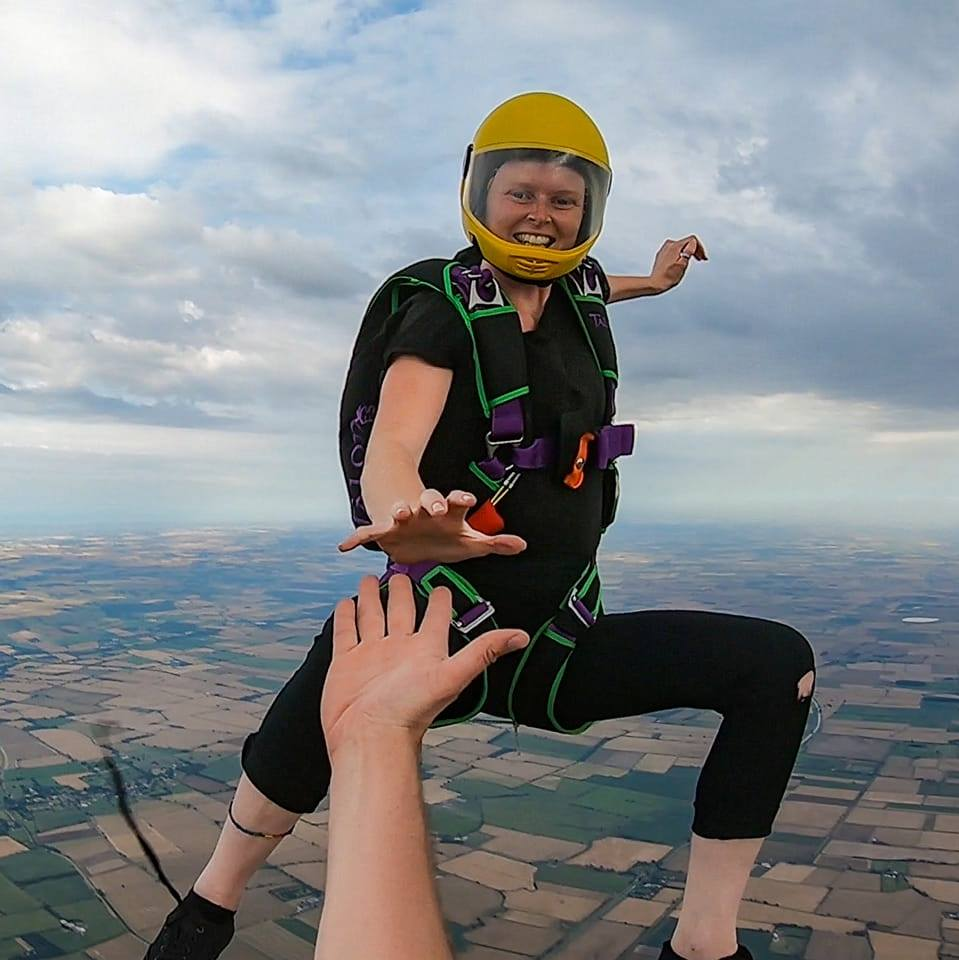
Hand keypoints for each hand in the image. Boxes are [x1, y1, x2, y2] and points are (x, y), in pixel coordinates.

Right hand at [320, 575, 528, 758]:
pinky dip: (346, 617)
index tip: (443, 585)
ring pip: (373, 616)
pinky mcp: (346, 662)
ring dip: (373, 598)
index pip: (436, 616)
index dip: (441, 600)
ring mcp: (372, 654)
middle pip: (402, 611)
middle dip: (402, 591)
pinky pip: (347, 633)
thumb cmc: (410, 713)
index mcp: (426, 650)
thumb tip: (521, 636)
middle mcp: (400, 649)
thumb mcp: (452, 676)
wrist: (369, 738)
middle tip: (401, 572)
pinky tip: (347, 604)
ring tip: (371, 580)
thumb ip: (484, 651)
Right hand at [337, 488, 525, 563]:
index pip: (456, 502)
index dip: (461, 500)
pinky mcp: (383, 532)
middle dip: (433, 502)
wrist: (413, 531)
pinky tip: (345, 546)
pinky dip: (356, 539)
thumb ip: (494, 543)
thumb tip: (521, 544)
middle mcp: (423, 512)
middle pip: (429, 501)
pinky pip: (367, 534)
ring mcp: (402, 520)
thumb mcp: (469, 541)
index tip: (469, 500)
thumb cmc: (444, 535)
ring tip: (397, 512)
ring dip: (399, 511)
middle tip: (436, 506)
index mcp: (446, 513)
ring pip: (399, 511)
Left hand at [650, 235, 707, 291]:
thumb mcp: (682, 264)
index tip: (703, 257)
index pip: (692, 240)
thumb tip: (693, 243)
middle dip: (695, 250)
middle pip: (687, 242)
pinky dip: (681, 254)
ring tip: (693, 260)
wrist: (655, 283)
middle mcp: (669, 244)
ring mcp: (664, 249)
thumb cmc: (668, 277)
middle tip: (701, 259)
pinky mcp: (662, 254)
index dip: (700, 248)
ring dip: (688, 252)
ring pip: (681, 246)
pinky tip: (683, 261)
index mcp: (675, 246)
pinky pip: (675, 250)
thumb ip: (689, 251)